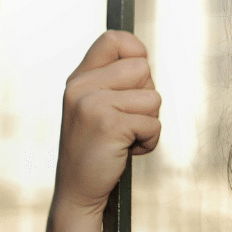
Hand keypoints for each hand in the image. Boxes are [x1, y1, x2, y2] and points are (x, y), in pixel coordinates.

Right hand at [55, 30, 160, 214]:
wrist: (77, 192)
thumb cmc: (96, 149)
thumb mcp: (95, 107)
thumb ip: (113, 81)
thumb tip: (143, 58)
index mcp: (79, 78)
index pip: (113, 39)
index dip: (136, 51)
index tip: (138, 78)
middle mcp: (81, 86)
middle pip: (143, 68)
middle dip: (146, 97)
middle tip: (126, 121)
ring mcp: (92, 104)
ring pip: (153, 98)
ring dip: (149, 123)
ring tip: (125, 138)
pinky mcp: (109, 124)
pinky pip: (153, 123)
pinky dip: (149, 141)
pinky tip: (126, 151)